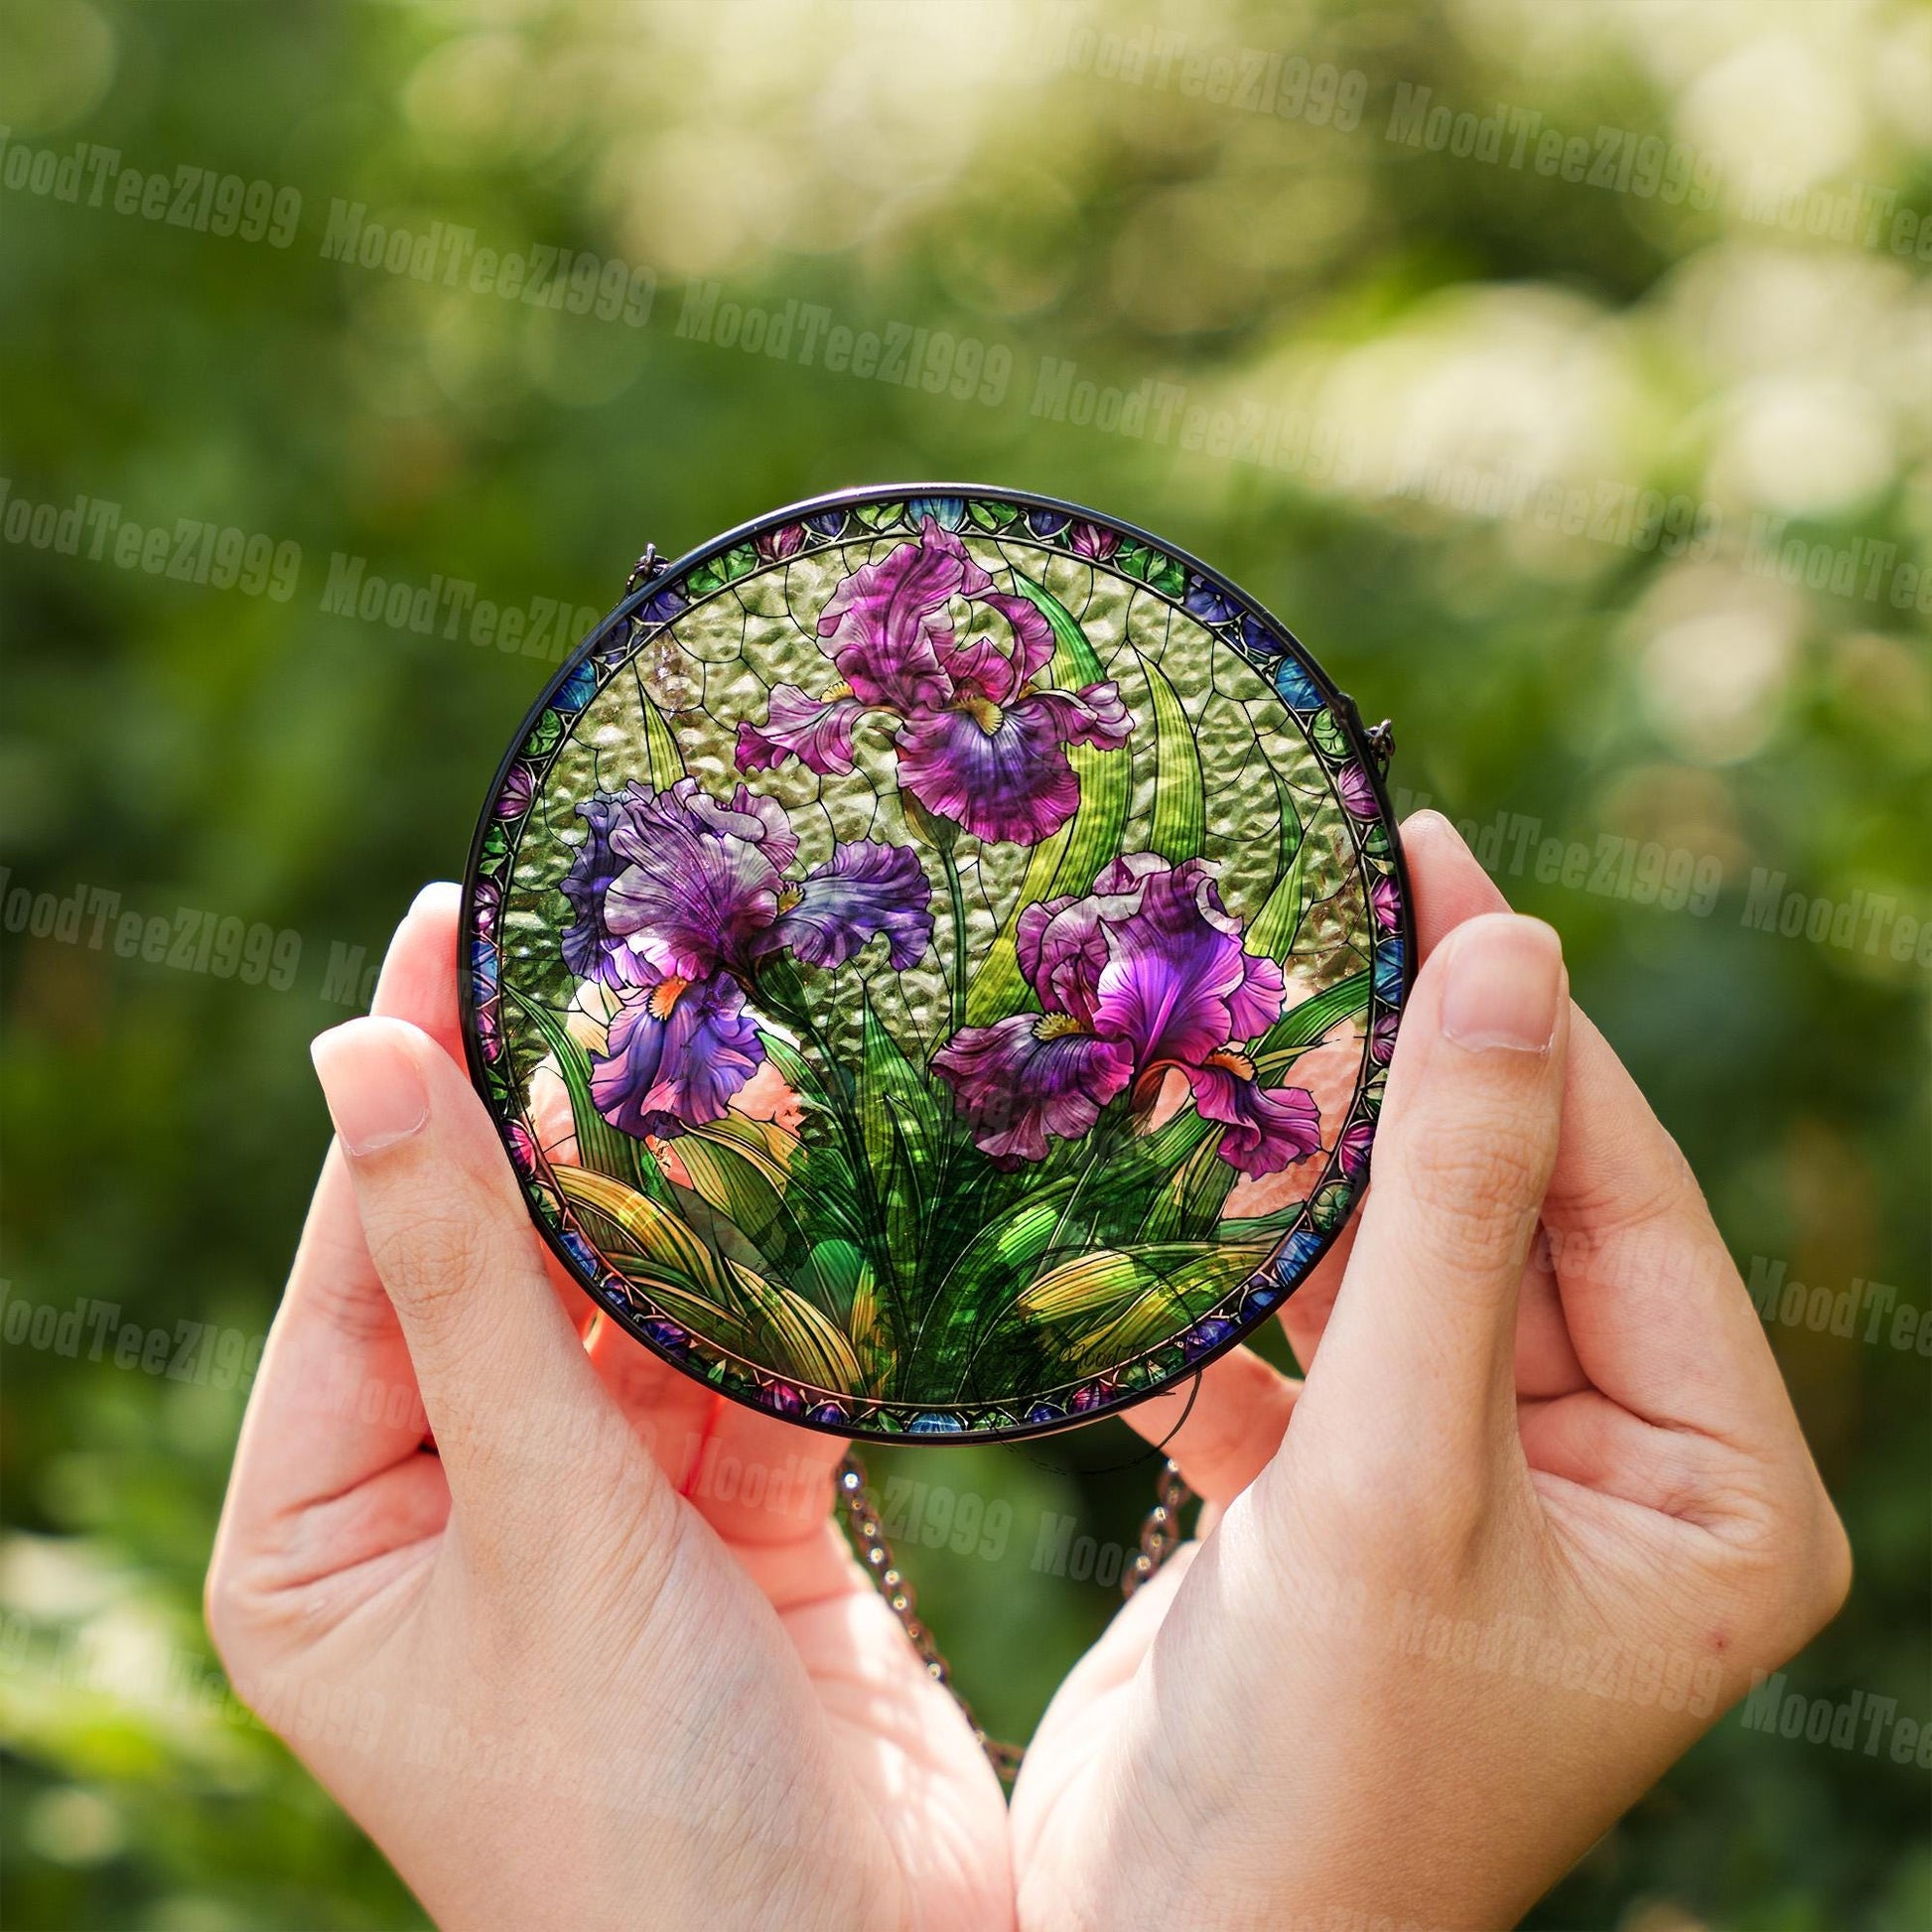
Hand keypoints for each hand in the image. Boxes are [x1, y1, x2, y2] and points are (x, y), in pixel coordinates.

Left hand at [206, 885, 1010, 1931]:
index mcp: (328, 1529)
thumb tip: (357, 1058)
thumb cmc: (630, 1813)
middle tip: (631, 959)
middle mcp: (451, 1507)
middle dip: (575, 1133)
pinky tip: (826, 1183)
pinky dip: (790, 1294)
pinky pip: (749, 1369)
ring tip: (746, 1046)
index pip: (362, 1257)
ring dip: (701, 1203)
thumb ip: (466, 1286)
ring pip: (644, 1307)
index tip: (451, 923)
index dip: (413, 1088)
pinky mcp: (735, 1523)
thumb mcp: (535, 1524)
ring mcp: (602, 1513)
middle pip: (510, 1267)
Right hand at [1009, 813, 1850, 1931]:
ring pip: (1403, 1263)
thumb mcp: (1401, 1468)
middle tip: (1317, 901)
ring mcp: (1481, 1480)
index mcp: (1718, 1486)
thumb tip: (1511, 956)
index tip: (1429, 855)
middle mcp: (1620, 1473)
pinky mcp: (1354, 1497)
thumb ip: (1460, 1208)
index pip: (1625, 1190)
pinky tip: (1158, 1180)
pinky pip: (1310, 1338)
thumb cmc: (1330, 1763)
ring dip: (1310, 1164)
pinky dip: (1235, 1272)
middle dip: (1406, 1076)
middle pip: (1513, 1210)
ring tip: (1227, 1010)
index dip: (1521, 1019)